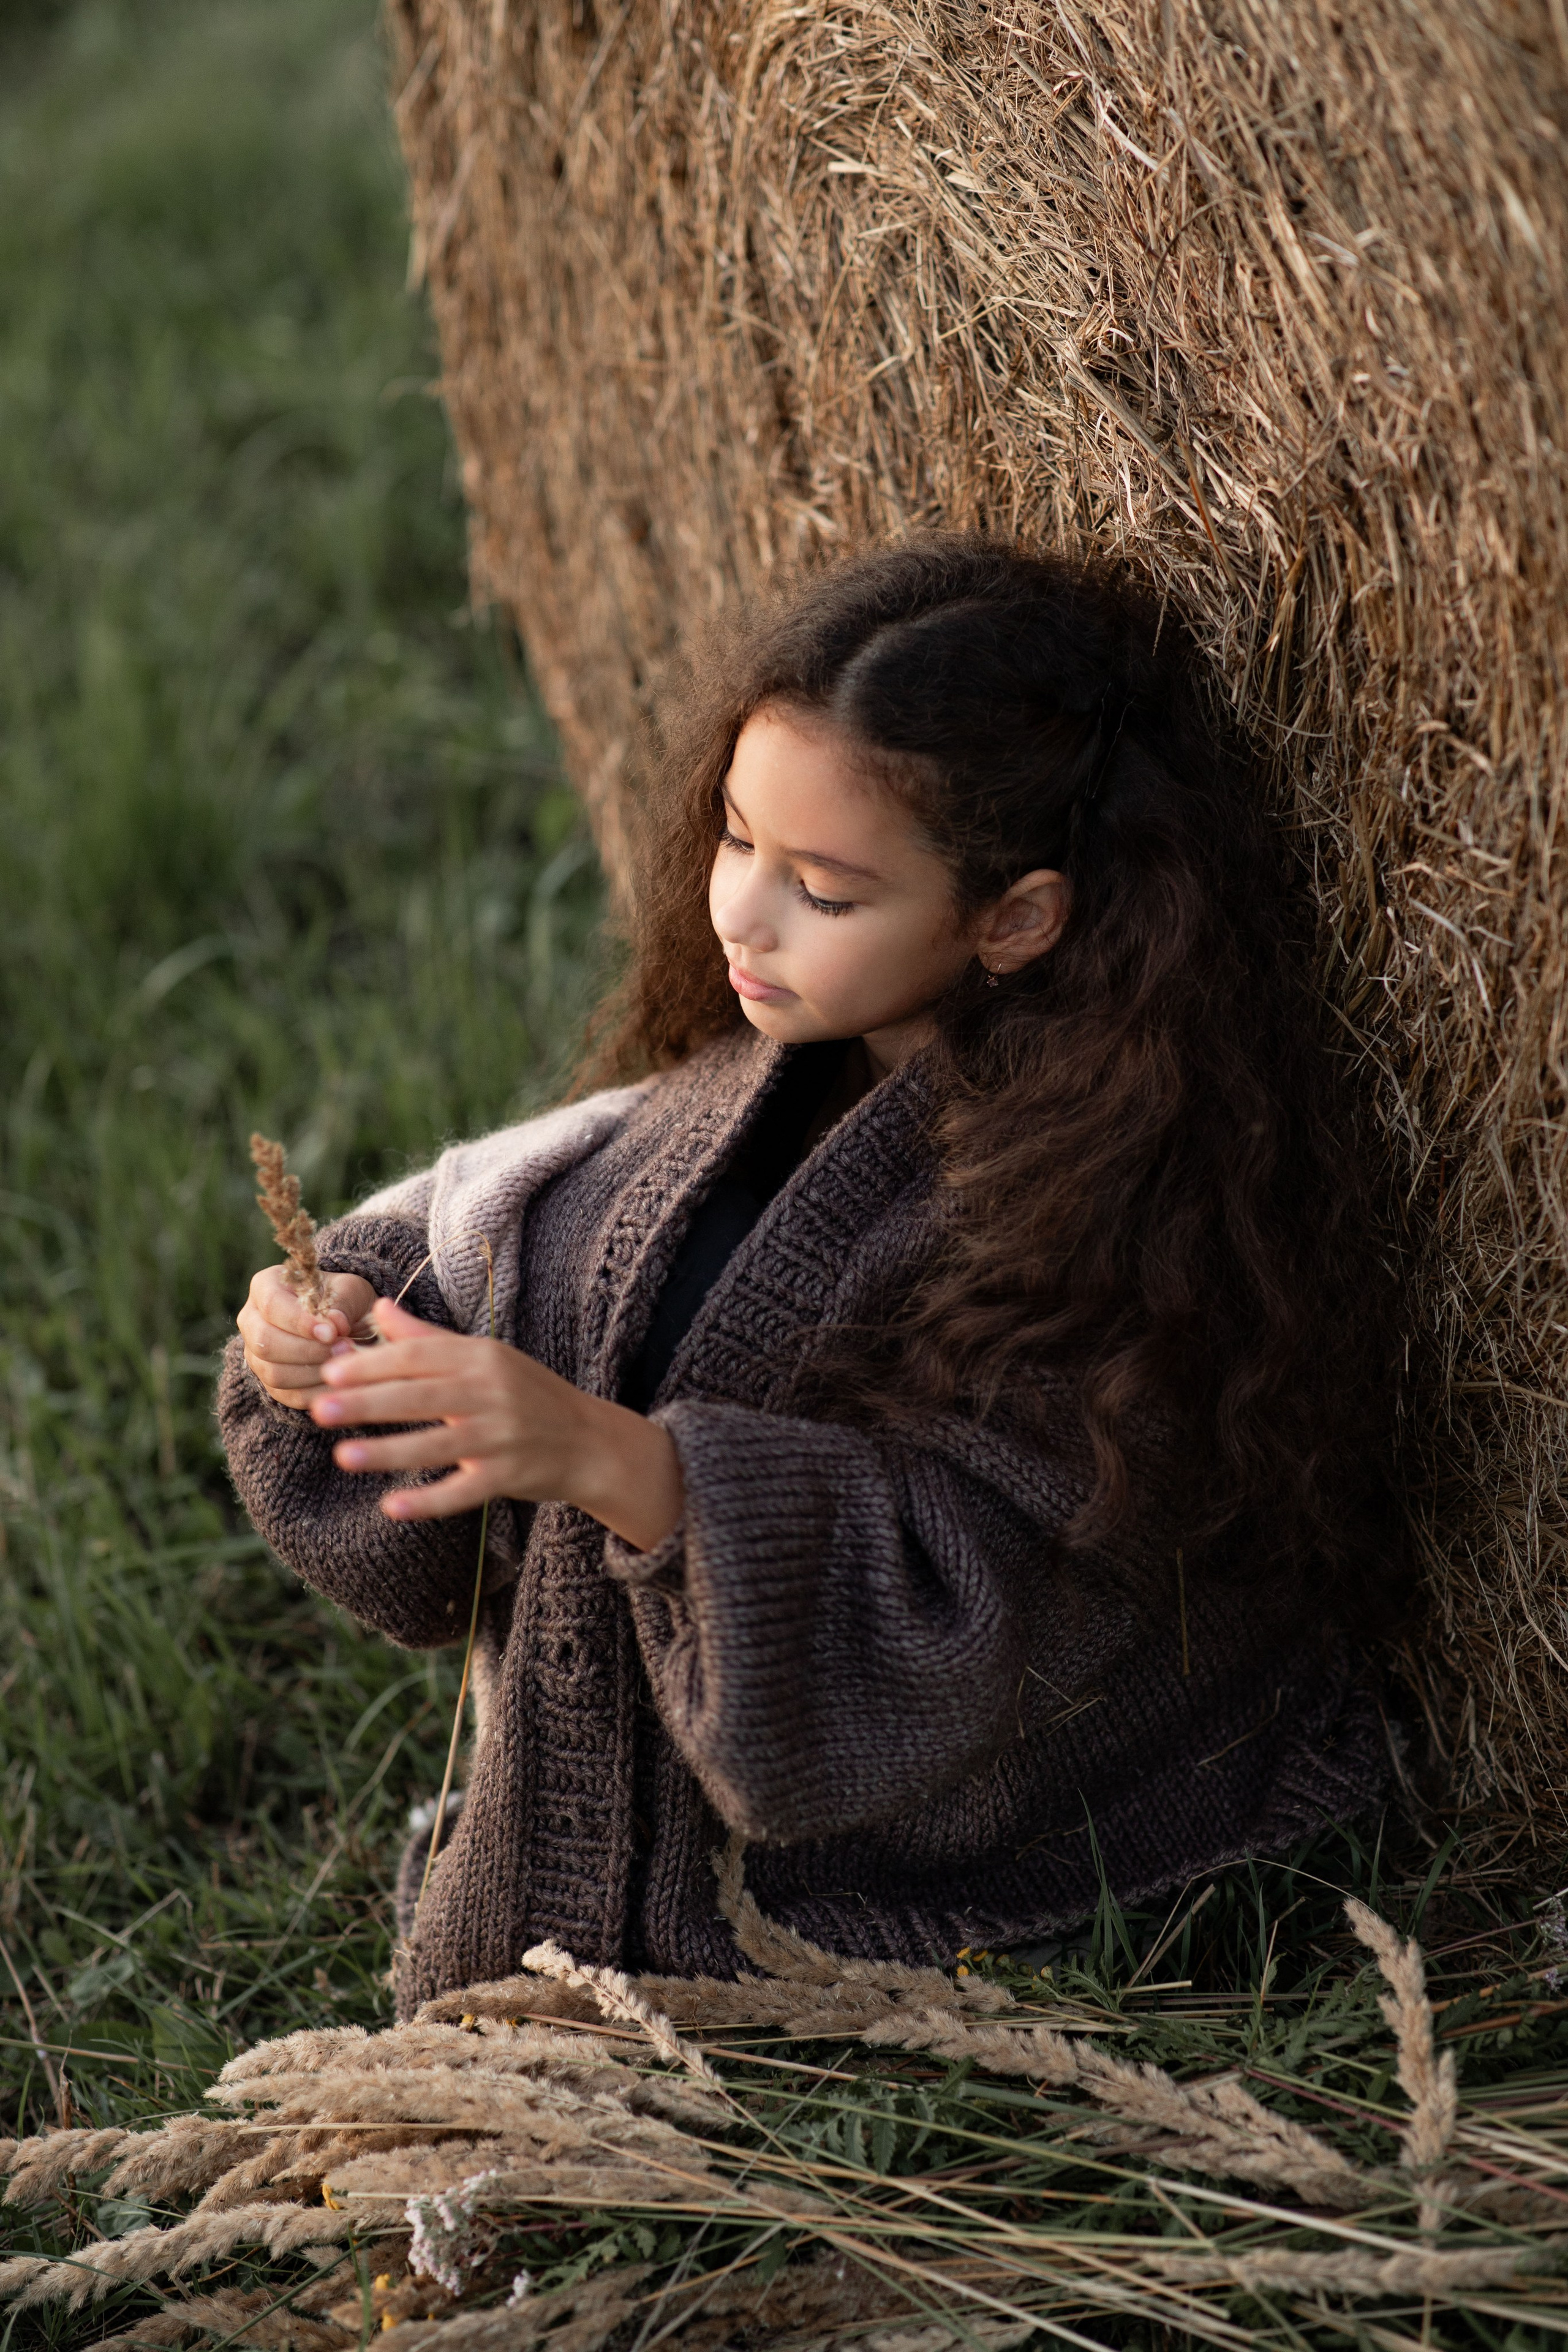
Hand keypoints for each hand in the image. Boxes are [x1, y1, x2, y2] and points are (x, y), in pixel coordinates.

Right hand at [238, 1265, 378, 1408]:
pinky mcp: (270, 1383)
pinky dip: (317, 1392)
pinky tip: (341, 1383)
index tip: (331, 1332)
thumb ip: (342, 1302)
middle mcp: (252, 1321)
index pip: (271, 1305)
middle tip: (344, 1348)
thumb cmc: (344, 1301)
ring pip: (274, 1373)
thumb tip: (334, 1323)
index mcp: (265, 1286)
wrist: (347, 1327)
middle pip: (265, 1342)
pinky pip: (288, 1395)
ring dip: (314, 1372)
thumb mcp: (350, 1290)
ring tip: (346, 1362)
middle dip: (307, 1350)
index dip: (299, 1322)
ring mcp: (256, 1355)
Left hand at [309, 1295, 683, 1551]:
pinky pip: (463, 1491)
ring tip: (342, 1456)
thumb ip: (427, 1336)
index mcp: (481, 1358)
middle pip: (421, 1396)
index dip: (373, 1365)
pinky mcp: (508, 1477)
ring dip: (388, 1451)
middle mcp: (491, 1393)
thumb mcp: (484, 1357)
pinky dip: (429, 1501)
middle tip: (319, 1409)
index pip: (419, 1357)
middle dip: (367, 1403)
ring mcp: (501, 1437)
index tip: (330, 1372)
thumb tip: (379, 1308)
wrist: (589, 1441)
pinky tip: (392, 1507)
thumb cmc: (527, 1394)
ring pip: (437, 1444)